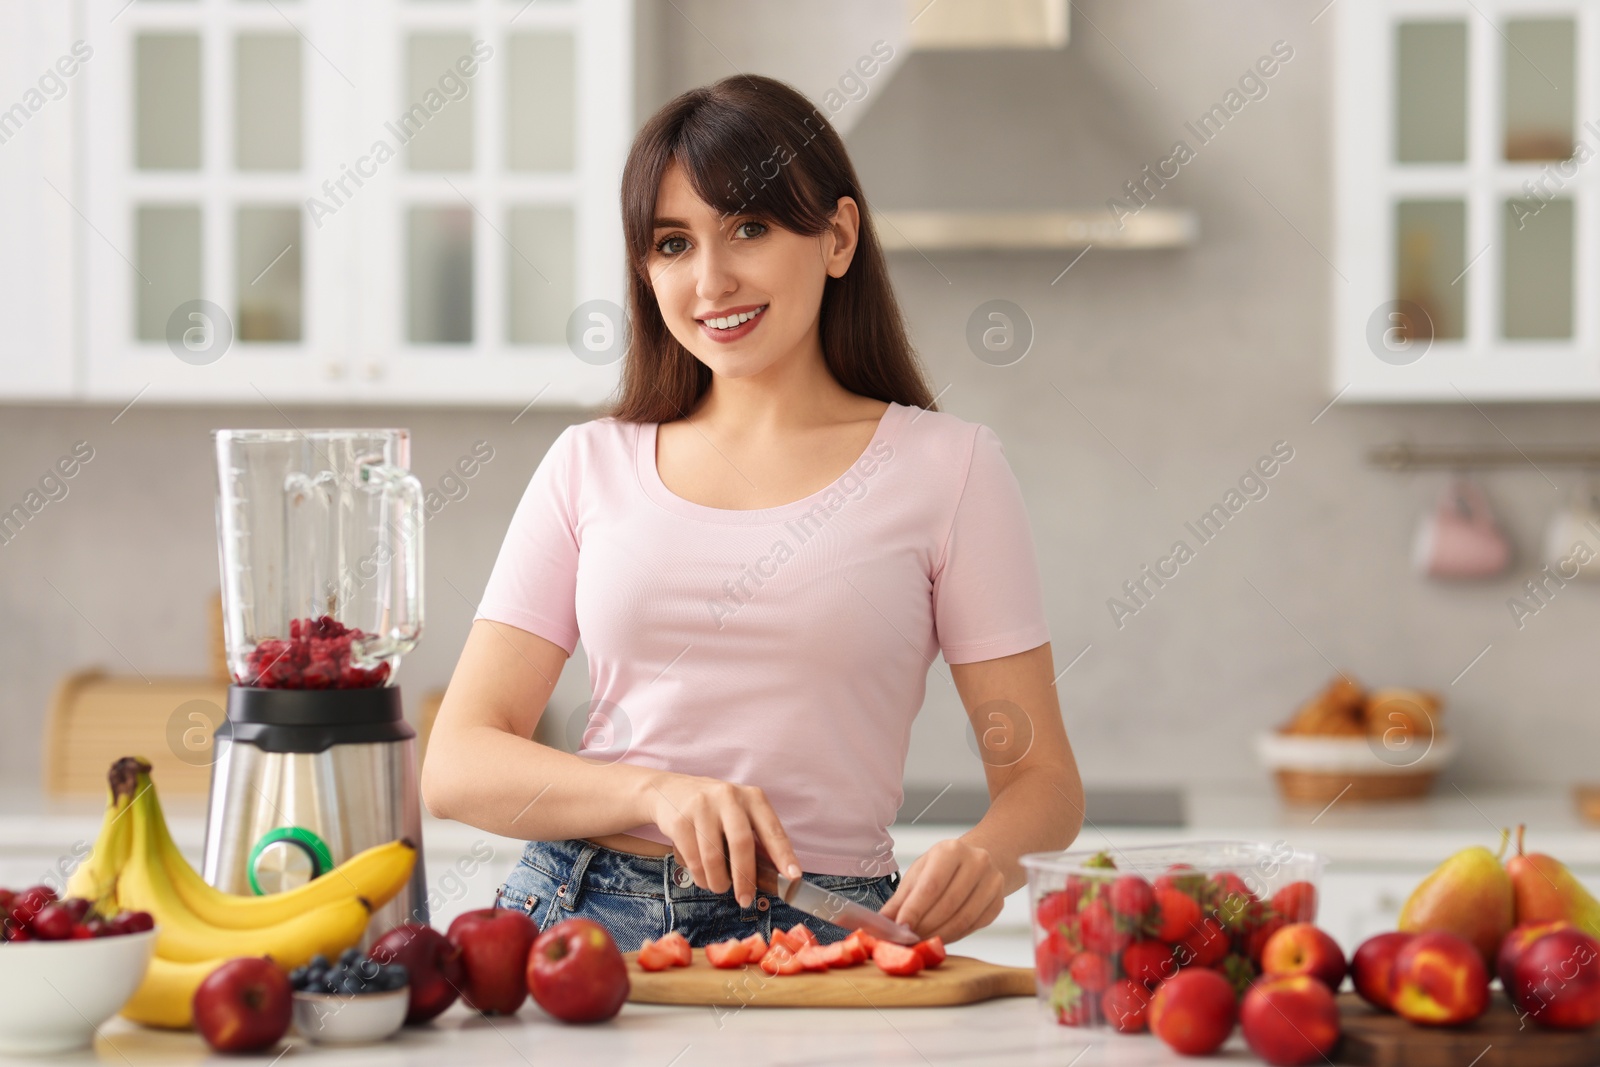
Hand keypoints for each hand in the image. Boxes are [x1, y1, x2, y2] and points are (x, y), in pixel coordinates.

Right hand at [645, 771, 802, 907]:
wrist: (668, 791)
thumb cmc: (713, 810)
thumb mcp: (738, 814)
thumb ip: (755, 838)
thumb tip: (774, 875)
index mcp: (751, 797)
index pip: (772, 829)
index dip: (783, 855)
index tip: (793, 878)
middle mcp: (729, 797)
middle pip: (741, 843)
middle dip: (745, 878)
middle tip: (745, 899)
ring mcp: (702, 806)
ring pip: (713, 857)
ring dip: (718, 881)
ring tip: (719, 886)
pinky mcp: (680, 820)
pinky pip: (693, 860)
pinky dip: (699, 876)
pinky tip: (701, 875)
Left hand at [878, 837, 1005, 943]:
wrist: (976, 861)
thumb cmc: (942, 867)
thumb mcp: (918, 873)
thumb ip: (901, 899)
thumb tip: (883, 922)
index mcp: (951, 850)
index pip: (931, 885)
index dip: (914, 910)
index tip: (900, 928)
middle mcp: (977, 862)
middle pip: (947, 904)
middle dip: (925, 926)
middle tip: (908, 940)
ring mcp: (992, 882)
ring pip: (963, 919)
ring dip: (939, 935)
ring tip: (921, 941)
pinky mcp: (999, 902)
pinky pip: (974, 926)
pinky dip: (954, 936)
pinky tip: (940, 937)